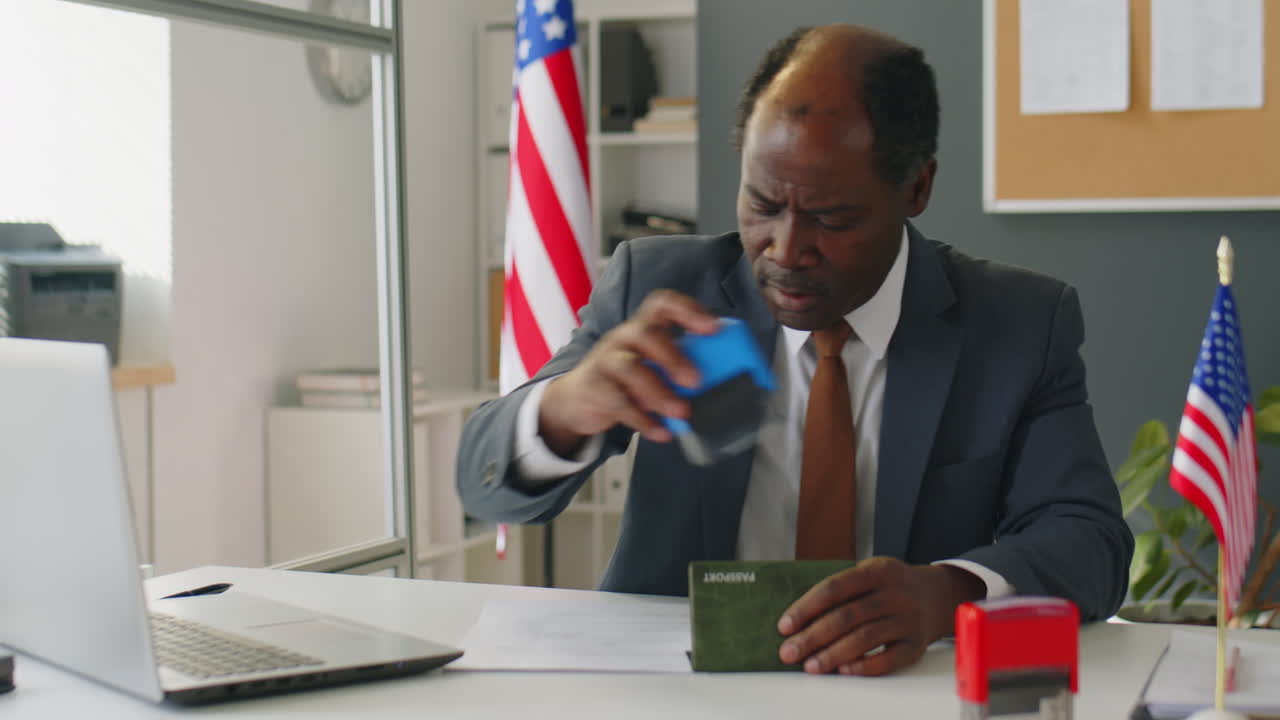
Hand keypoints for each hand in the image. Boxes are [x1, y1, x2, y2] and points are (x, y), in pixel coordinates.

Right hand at [538, 290, 719, 456]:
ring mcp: (606, 362)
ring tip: (682, 413)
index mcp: (644, 327)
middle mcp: (623, 338)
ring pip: (630, 369)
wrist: (578, 400)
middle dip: (673, 356)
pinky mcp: (594, 389)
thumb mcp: (652, 368)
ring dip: (659, 392)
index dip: (688, 310)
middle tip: (696, 381)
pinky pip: (619, 403)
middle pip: (645, 334)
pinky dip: (644, 421)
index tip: (713, 328)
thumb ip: (678, 370)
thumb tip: (722, 385)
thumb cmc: (627, 381)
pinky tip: (662, 433)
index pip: (662, 304)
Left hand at [776, 557, 984, 675]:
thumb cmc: (891, 585)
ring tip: (811, 666)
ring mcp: (908, 619)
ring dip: (833, 654)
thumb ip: (842, 589)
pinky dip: (865, 666)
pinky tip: (844, 671)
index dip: (807, 607)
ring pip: (865, 638)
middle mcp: (894, 593)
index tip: (785, 625)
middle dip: (812, 636)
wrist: (939, 595)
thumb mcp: (871, 572)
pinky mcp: (916, 644)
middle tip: (789, 652)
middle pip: (847, 616)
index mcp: (877, 570)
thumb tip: (800, 619)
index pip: (835, 588)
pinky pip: (889, 658)